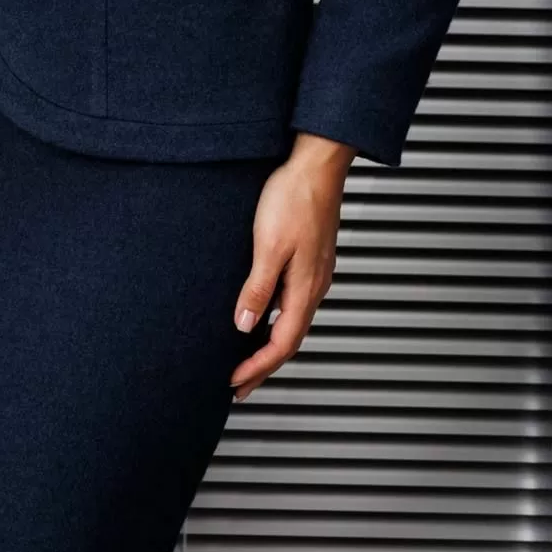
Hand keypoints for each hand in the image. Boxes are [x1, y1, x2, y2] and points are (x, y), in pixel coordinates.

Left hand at [227, 131, 351, 401]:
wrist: (317, 164)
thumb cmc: (294, 198)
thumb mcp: (268, 246)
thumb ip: (257, 288)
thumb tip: (245, 327)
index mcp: (305, 289)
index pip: (282, 344)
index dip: (258, 368)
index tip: (234, 384)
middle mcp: (314, 286)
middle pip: (289, 340)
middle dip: (263, 367)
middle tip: (240, 387)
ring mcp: (315, 273)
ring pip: (293, 323)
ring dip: (270, 346)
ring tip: (248, 360)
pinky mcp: (310, 260)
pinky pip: (293, 303)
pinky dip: (277, 321)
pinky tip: (263, 317)